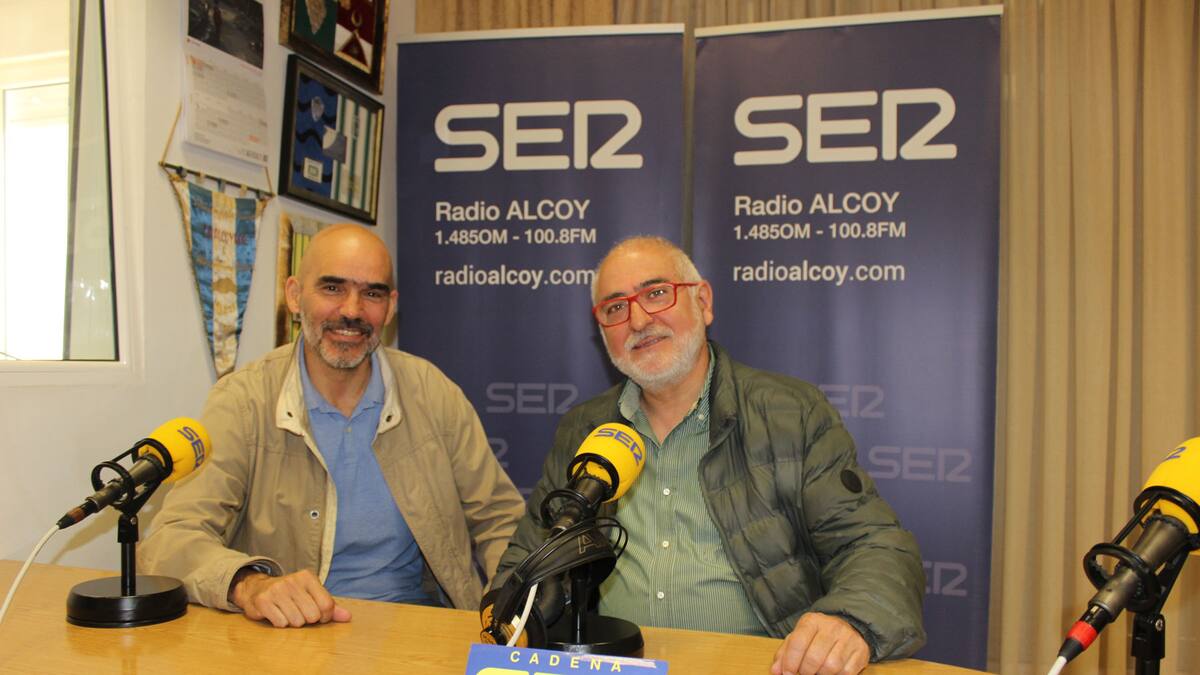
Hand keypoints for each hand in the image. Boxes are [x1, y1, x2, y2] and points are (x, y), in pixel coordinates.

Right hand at [230, 568, 351, 627]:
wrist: (256, 588)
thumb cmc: (290, 595)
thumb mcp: (311, 595)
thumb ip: (330, 606)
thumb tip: (348, 617)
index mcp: (308, 577)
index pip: (327, 605)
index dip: (325, 617)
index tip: (318, 616)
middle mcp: (293, 581)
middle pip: (312, 615)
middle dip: (307, 620)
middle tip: (299, 613)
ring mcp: (277, 590)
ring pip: (297, 621)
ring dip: (293, 623)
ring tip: (287, 613)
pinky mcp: (263, 601)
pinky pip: (281, 623)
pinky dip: (280, 623)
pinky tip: (276, 614)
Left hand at [770, 612, 869, 674]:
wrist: (849, 626)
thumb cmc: (818, 636)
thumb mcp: (799, 638)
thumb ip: (785, 654)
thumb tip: (776, 671)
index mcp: (812, 621)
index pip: (797, 643)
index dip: (790, 663)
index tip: (787, 673)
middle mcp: (831, 627)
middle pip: (814, 658)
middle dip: (805, 672)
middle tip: (803, 673)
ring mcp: (848, 638)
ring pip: (830, 667)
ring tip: (817, 672)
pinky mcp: (861, 650)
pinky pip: (846, 672)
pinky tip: (831, 672)